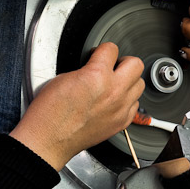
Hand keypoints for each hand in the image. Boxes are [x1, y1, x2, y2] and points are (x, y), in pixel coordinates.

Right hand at [10, 43, 143, 168]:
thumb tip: (97, 66)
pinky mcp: (121, 122)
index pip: (112, 49)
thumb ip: (87, 68)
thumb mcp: (64, 77)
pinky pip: (134, 105)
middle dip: (123, 62)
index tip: (99, 55)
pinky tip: (113, 101)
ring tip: (114, 85)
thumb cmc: (51, 112)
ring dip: (128, 82)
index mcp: (97, 75)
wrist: (50, 139)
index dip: (103, 50)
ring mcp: (120, 108)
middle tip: (113, 67)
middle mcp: (114, 91)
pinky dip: (127, 101)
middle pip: (136, 64)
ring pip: (139, 85)